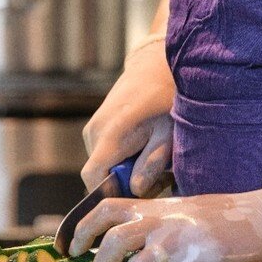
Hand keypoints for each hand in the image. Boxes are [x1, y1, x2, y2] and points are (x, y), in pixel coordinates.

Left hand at [69, 160, 261, 261]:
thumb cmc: (236, 216)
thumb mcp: (191, 209)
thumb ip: (164, 221)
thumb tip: (139, 244)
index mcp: (161, 206)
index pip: (107, 207)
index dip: (82, 229)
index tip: (72, 252)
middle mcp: (167, 219)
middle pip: (113, 241)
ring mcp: (184, 239)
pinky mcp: (205, 261)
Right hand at [81, 35, 174, 195]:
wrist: (157, 64)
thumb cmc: (167, 98)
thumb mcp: (168, 133)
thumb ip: (151, 162)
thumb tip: (135, 190)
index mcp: (111, 134)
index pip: (92, 178)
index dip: (110, 193)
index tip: (135, 197)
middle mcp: (95, 130)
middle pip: (100, 173)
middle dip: (125, 182)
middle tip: (157, 178)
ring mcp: (94, 125)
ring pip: (103, 163)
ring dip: (125, 168)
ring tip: (153, 157)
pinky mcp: (97, 123)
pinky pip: (104, 151)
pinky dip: (122, 156)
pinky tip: (145, 146)